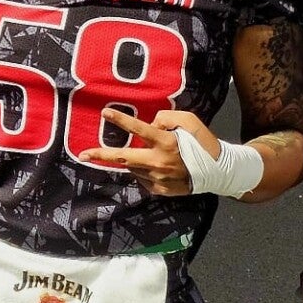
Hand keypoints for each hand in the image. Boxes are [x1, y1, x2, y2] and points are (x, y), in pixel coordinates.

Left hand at [77, 109, 219, 195]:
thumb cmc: (204, 143)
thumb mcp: (190, 122)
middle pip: (123, 158)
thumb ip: (167, 118)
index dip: (121, 120)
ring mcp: (158, 178)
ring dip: (134, 161)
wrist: (219, 172)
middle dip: (101, 155)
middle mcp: (159, 161)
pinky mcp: (160, 190)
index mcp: (166, 142)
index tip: (105, 113)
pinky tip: (157, 168)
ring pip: (134, 167)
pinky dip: (144, 171)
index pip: (139, 129)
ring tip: (151, 157)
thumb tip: (150, 124)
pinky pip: (143, 178)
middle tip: (83, 154)